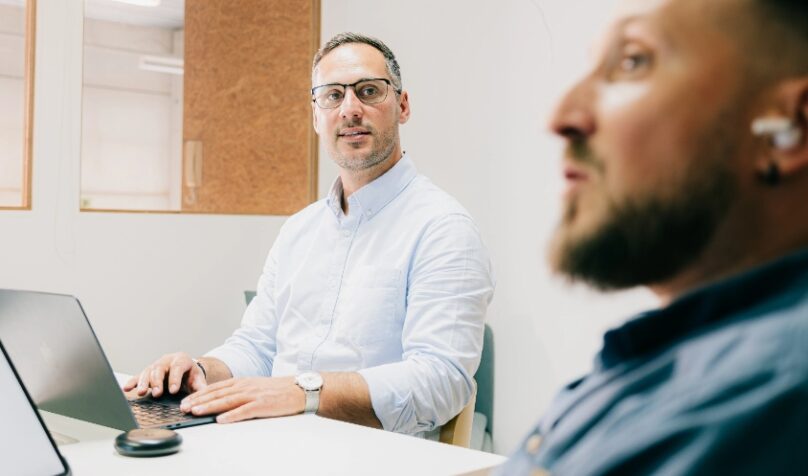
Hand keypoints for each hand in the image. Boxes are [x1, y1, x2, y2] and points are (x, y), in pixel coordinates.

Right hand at [122, 352, 206, 397]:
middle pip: (160, 368)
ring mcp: (156, 365)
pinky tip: (126, 388)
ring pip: (148, 371)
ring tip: (141, 392)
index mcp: (182, 360)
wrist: (186, 371)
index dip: (175, 378)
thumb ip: (200, 388)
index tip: (173, 390)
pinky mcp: (148, 372)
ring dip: (143, 382)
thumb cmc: (192, 376)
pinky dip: (133, 381)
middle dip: (157, 381)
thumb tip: (202, 400)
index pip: (177, 367)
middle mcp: (167, 360)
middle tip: (157, 393)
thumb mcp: (198, 380)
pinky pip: (139, 376)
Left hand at [179, 376, 304, 423]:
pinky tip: (221, 419)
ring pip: (227, 401)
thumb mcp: (255, 387)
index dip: (199, 394)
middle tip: (183, 407)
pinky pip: (244, 411)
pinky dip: (232, 415)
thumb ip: (239, 392)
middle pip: (217, 394)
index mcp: (242, 382)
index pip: (216, 388)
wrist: (299, 389)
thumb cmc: (278, 390)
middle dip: (199, 400)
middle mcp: (245, 386)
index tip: (186, 400)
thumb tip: (221, 403)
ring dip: (210, 406)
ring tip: (196, 411)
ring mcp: (253, 395)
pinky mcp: (263, 404)